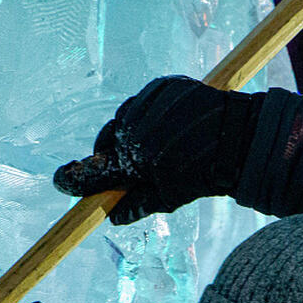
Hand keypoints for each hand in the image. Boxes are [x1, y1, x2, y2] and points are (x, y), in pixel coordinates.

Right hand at [52, 76, 260, 223]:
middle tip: (130, 165)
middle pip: (107, 141)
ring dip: (131, 131)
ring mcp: (149, 103)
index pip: (91, 172)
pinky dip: (149, 112)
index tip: (62, 181)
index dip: (73, 179)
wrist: (240, 140)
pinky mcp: (164, 85)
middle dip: (112, 153)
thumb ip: (138, 203)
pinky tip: (167, 125)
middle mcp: (135, 128)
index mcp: (133, 159)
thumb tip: (112, 216)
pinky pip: (145, 100)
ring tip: (155, 144)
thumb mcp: (170, 196)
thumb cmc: (206, 174)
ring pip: (125, 118)